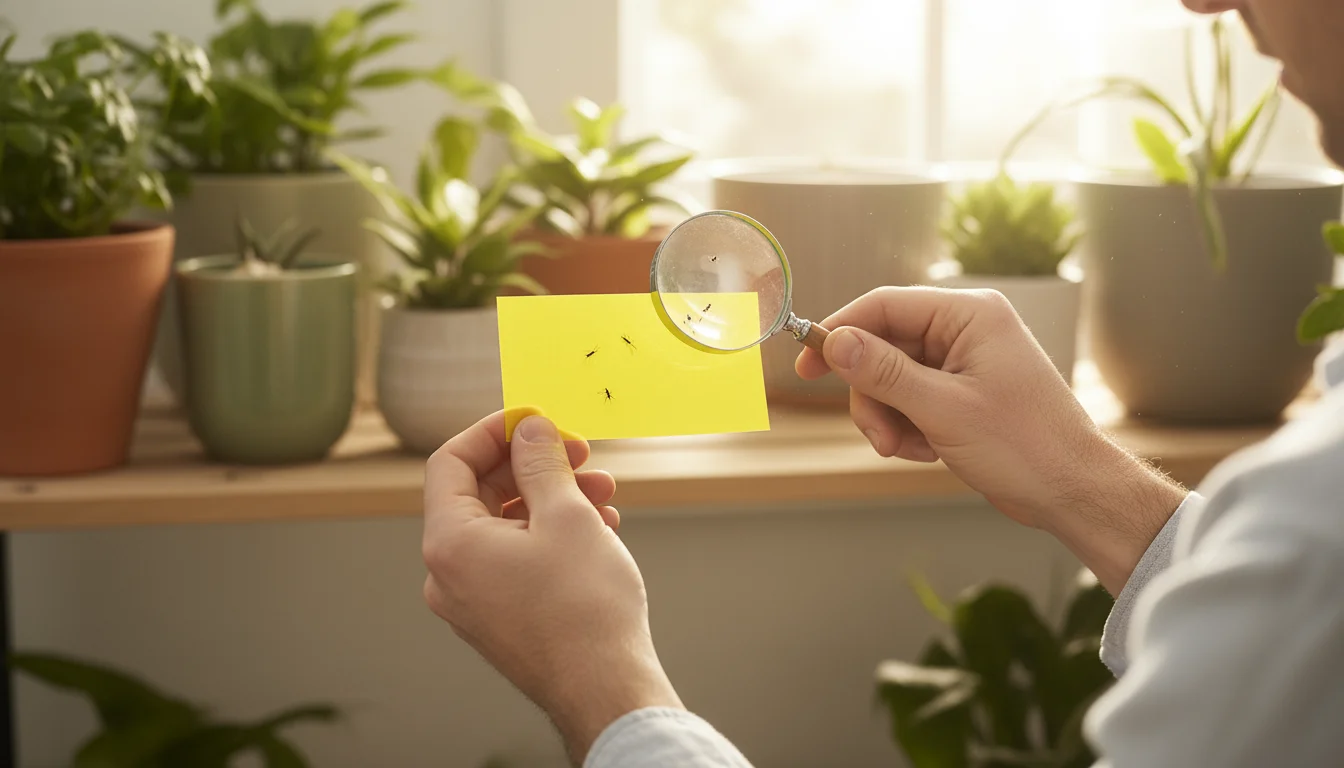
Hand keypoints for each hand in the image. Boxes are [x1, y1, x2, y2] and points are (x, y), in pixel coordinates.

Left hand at [422, 412, 682, 761]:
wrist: (606, 690)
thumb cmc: (585, 609)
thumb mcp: (566, 514)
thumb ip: (541, 462)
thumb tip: (528, 430)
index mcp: (450, 543)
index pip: (450, 462)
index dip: (493, 431)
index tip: (535, 420)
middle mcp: (449, 575)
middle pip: (480, 493)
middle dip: (535, 466)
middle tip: (581, 452)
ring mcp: (473, 601)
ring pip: (506, 526)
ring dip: (553, 499)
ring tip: (603, 493)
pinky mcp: (501, 618)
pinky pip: (516, 559)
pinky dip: (551, 535)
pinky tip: (598, 529)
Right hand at [796, 287, 1185, 591]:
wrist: (1072, 491)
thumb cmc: (1026, 446)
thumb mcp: (944, 409)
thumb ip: (884, 372)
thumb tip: (835, 341)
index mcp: (969, 314)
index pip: (884, 306)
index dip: (839, 333)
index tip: (805, 365)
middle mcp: (965, 329)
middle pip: (882, 347)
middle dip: (872, 395)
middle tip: (878, 436)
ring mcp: (963, 361)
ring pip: (890, 379)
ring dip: (888, 418)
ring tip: (909, 449)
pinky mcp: (961, 391)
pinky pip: (909, 399)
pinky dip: (907, 428)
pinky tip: (928, 451)